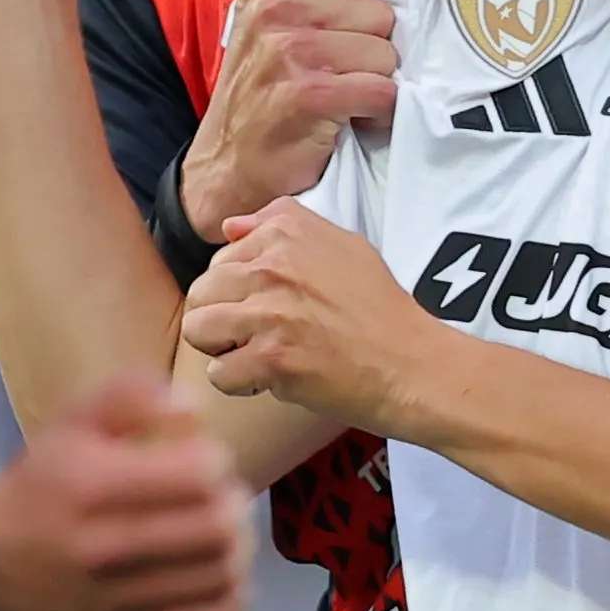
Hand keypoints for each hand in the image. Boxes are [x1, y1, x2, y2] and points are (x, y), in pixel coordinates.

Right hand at [0, 378, 250, 610]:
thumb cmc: (42, 483)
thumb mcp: (73, 421)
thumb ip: (132, 396)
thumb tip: (194, 409)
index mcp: (92, 487)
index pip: (198, 475)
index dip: (215, 459)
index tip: (201, 458)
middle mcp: (104, 550)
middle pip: (218, 529)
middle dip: (232, 503)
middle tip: (219, 496)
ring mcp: (118, 602)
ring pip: (223, 577)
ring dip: (238, 548)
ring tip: (220, 533)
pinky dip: (233, 599)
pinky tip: (216, 577)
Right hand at [179, 0, 395, 237]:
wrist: (226, 166)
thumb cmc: (260, 94)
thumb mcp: (271, 26)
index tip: (341, 26)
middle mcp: (276, 9)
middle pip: (379, 10)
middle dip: (369, 46)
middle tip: (338, 73)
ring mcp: (290, 50)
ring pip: (386, 53)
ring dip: (373, 82)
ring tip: (341, 97)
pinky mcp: (309, 94)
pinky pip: (382, 91)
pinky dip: (377, 112)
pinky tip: (349, 119)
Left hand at [183, 204, 441, 437]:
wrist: (411, 363)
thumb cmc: (380, 310)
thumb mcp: (343, 245)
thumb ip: (281, 226)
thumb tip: (228, 227)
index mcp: (286, 233)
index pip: (219, 259)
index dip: (238, 290)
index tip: (270, 306)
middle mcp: (273, 266)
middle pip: (200, 293)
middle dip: (221, 318)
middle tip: (258, 336)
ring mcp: (270, 312)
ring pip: (198, 330)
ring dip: (222, 350)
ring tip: (256, 356)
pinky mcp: (272, 358)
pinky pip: (218, 374)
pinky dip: (239, 384)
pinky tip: (268, 380)